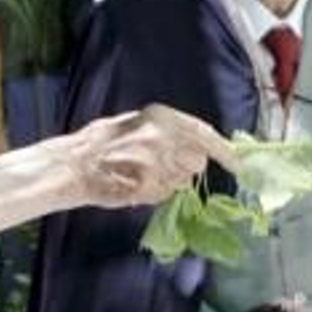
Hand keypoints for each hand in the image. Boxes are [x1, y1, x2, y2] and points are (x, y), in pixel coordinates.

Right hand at [76, 104, 237, 207]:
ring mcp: (158, 164)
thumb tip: (188, 143)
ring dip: (170, 182)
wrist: (72, 165)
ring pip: (183, 181)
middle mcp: (165, 138)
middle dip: (186, 167)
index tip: (239, 165)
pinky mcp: (149, 186)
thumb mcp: (133, 124)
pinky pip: (165, 194)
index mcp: (161, 117)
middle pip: (197, 161)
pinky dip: (156, 193)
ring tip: (143, 175)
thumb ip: (163, 132)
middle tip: (163, 167)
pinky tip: (135, 186)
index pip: (204, 134)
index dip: (224, 151)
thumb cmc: (98, 143)